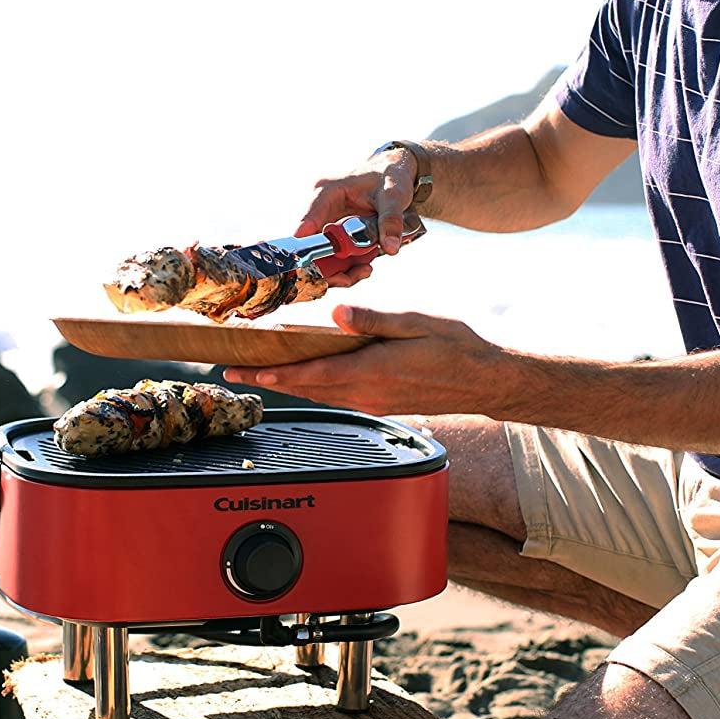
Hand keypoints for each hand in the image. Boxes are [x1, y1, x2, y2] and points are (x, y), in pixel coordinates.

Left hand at [223, 305, 502, 414]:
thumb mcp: (418, 323)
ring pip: (319, 396)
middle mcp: (369, 392)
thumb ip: (375, 320)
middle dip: (268, 381)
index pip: (313, 374)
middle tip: (234, 374)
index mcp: (374, 370)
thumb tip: (338, 314)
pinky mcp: (382, 404)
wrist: (485, 380)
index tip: (246, 370)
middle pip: (307, 388)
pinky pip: (337, 397)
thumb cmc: (457, 347)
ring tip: (257, 376)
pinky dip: (312, 389)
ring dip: (287, 386)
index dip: (275, 373)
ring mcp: (374, 401)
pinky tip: (302, 380)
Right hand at [297, 148, 420, 286]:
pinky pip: (334, 254)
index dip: (303, 251)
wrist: (397, 171)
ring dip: (339, 270)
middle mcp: (321, 208)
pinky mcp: (337, 232)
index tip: (309, 271)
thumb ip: (391, 221)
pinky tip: (364, 266)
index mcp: (327, 192)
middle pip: (311, 246)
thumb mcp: (394, 196)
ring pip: (322, 254)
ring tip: (364, 271)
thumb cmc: (391, 175)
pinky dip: (347, 265)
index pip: (306, 225)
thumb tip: (390, 248)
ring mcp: (328, 221)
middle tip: (349, 278)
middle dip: (327, 268)